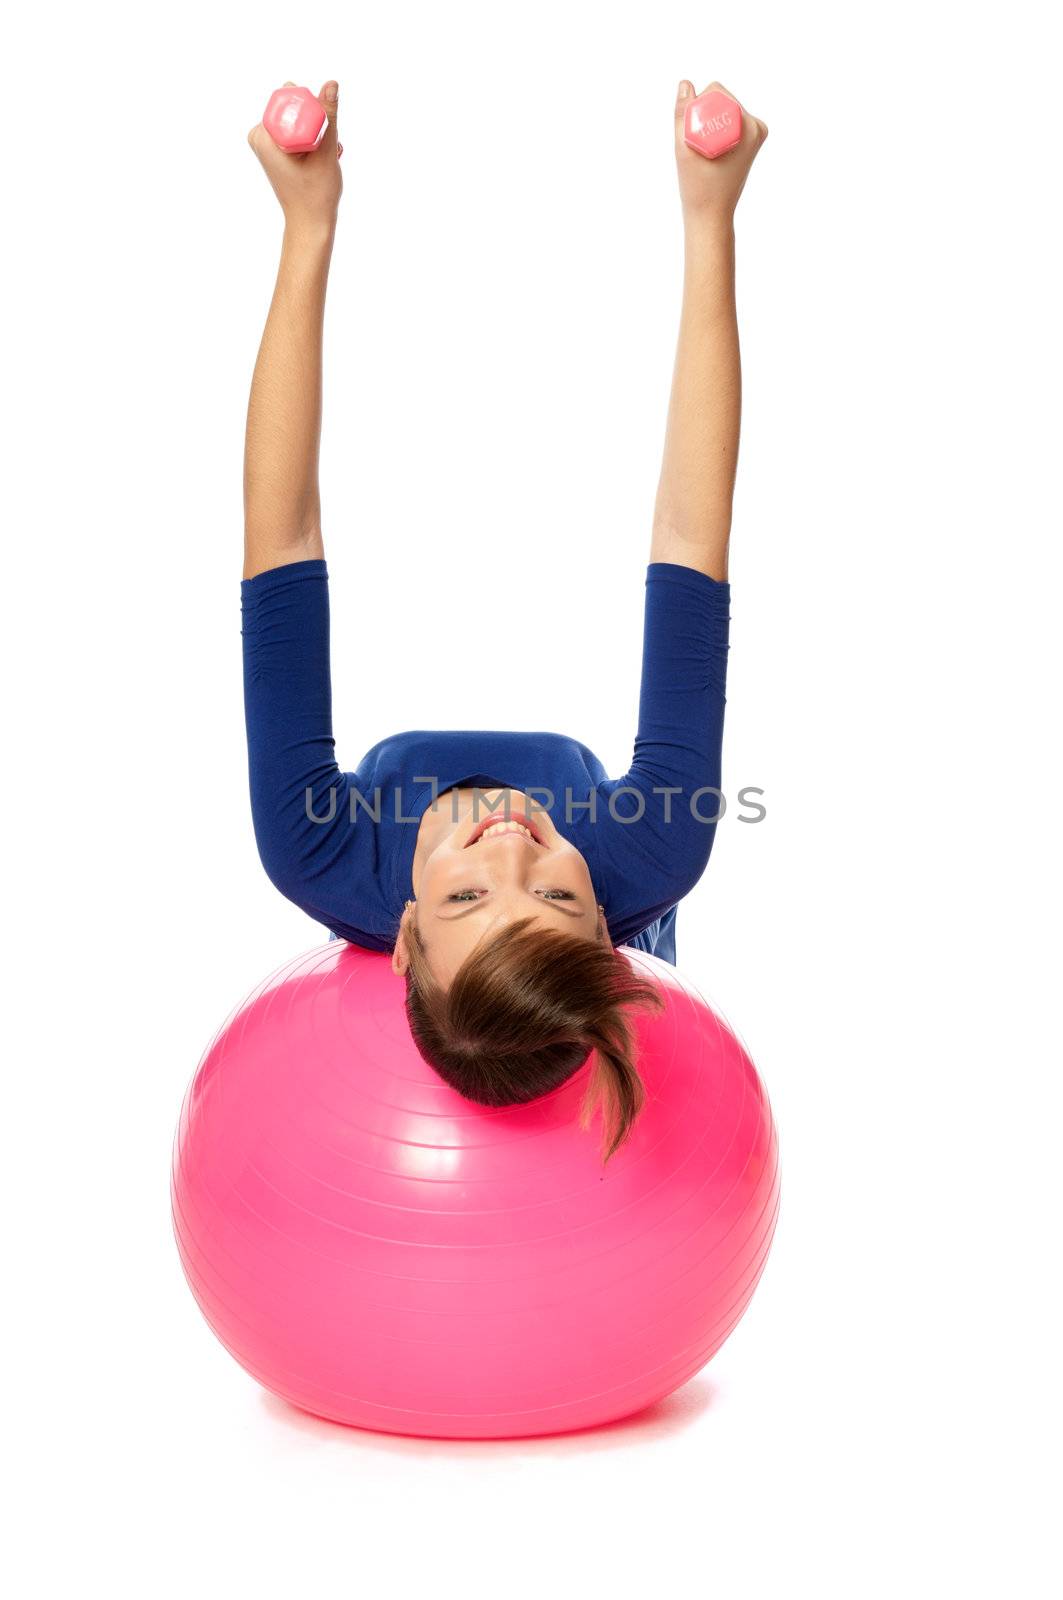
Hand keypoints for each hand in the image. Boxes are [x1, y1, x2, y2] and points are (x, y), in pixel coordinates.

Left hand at [247, 80, 342, 236]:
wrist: (310, 223)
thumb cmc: (316, 193)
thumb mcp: (325, 151)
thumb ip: (328, 115)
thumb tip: (331, 83)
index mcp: (262, 135)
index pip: (287, 100)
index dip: (310, 108)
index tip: (323, 129)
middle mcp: (259, 137)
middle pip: (292, 109)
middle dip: (315, 121)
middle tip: (326, 145)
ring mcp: (266, 145)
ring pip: (297, 121)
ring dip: (316, 132)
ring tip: (326, 153)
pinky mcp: (275, 151)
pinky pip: (295, 133)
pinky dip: (312, 140)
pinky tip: (322, 155)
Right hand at [674, 80, 766, 226]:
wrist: (711, 215)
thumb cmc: (698, 186)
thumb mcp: (684, 148)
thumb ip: (683, 112)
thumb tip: (686, 84)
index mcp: (748, 125)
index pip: (716, 92)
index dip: (696, 109)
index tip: (695, 138)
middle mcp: (756, 126)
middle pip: (720, 98)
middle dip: (703, 115)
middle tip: (698, 147)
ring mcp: (754, 134)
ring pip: (720, 109)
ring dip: (706, 124)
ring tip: (704, 153)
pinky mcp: (748, 141)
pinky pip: (724, 121)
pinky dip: (712, 131)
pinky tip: (709, 153)